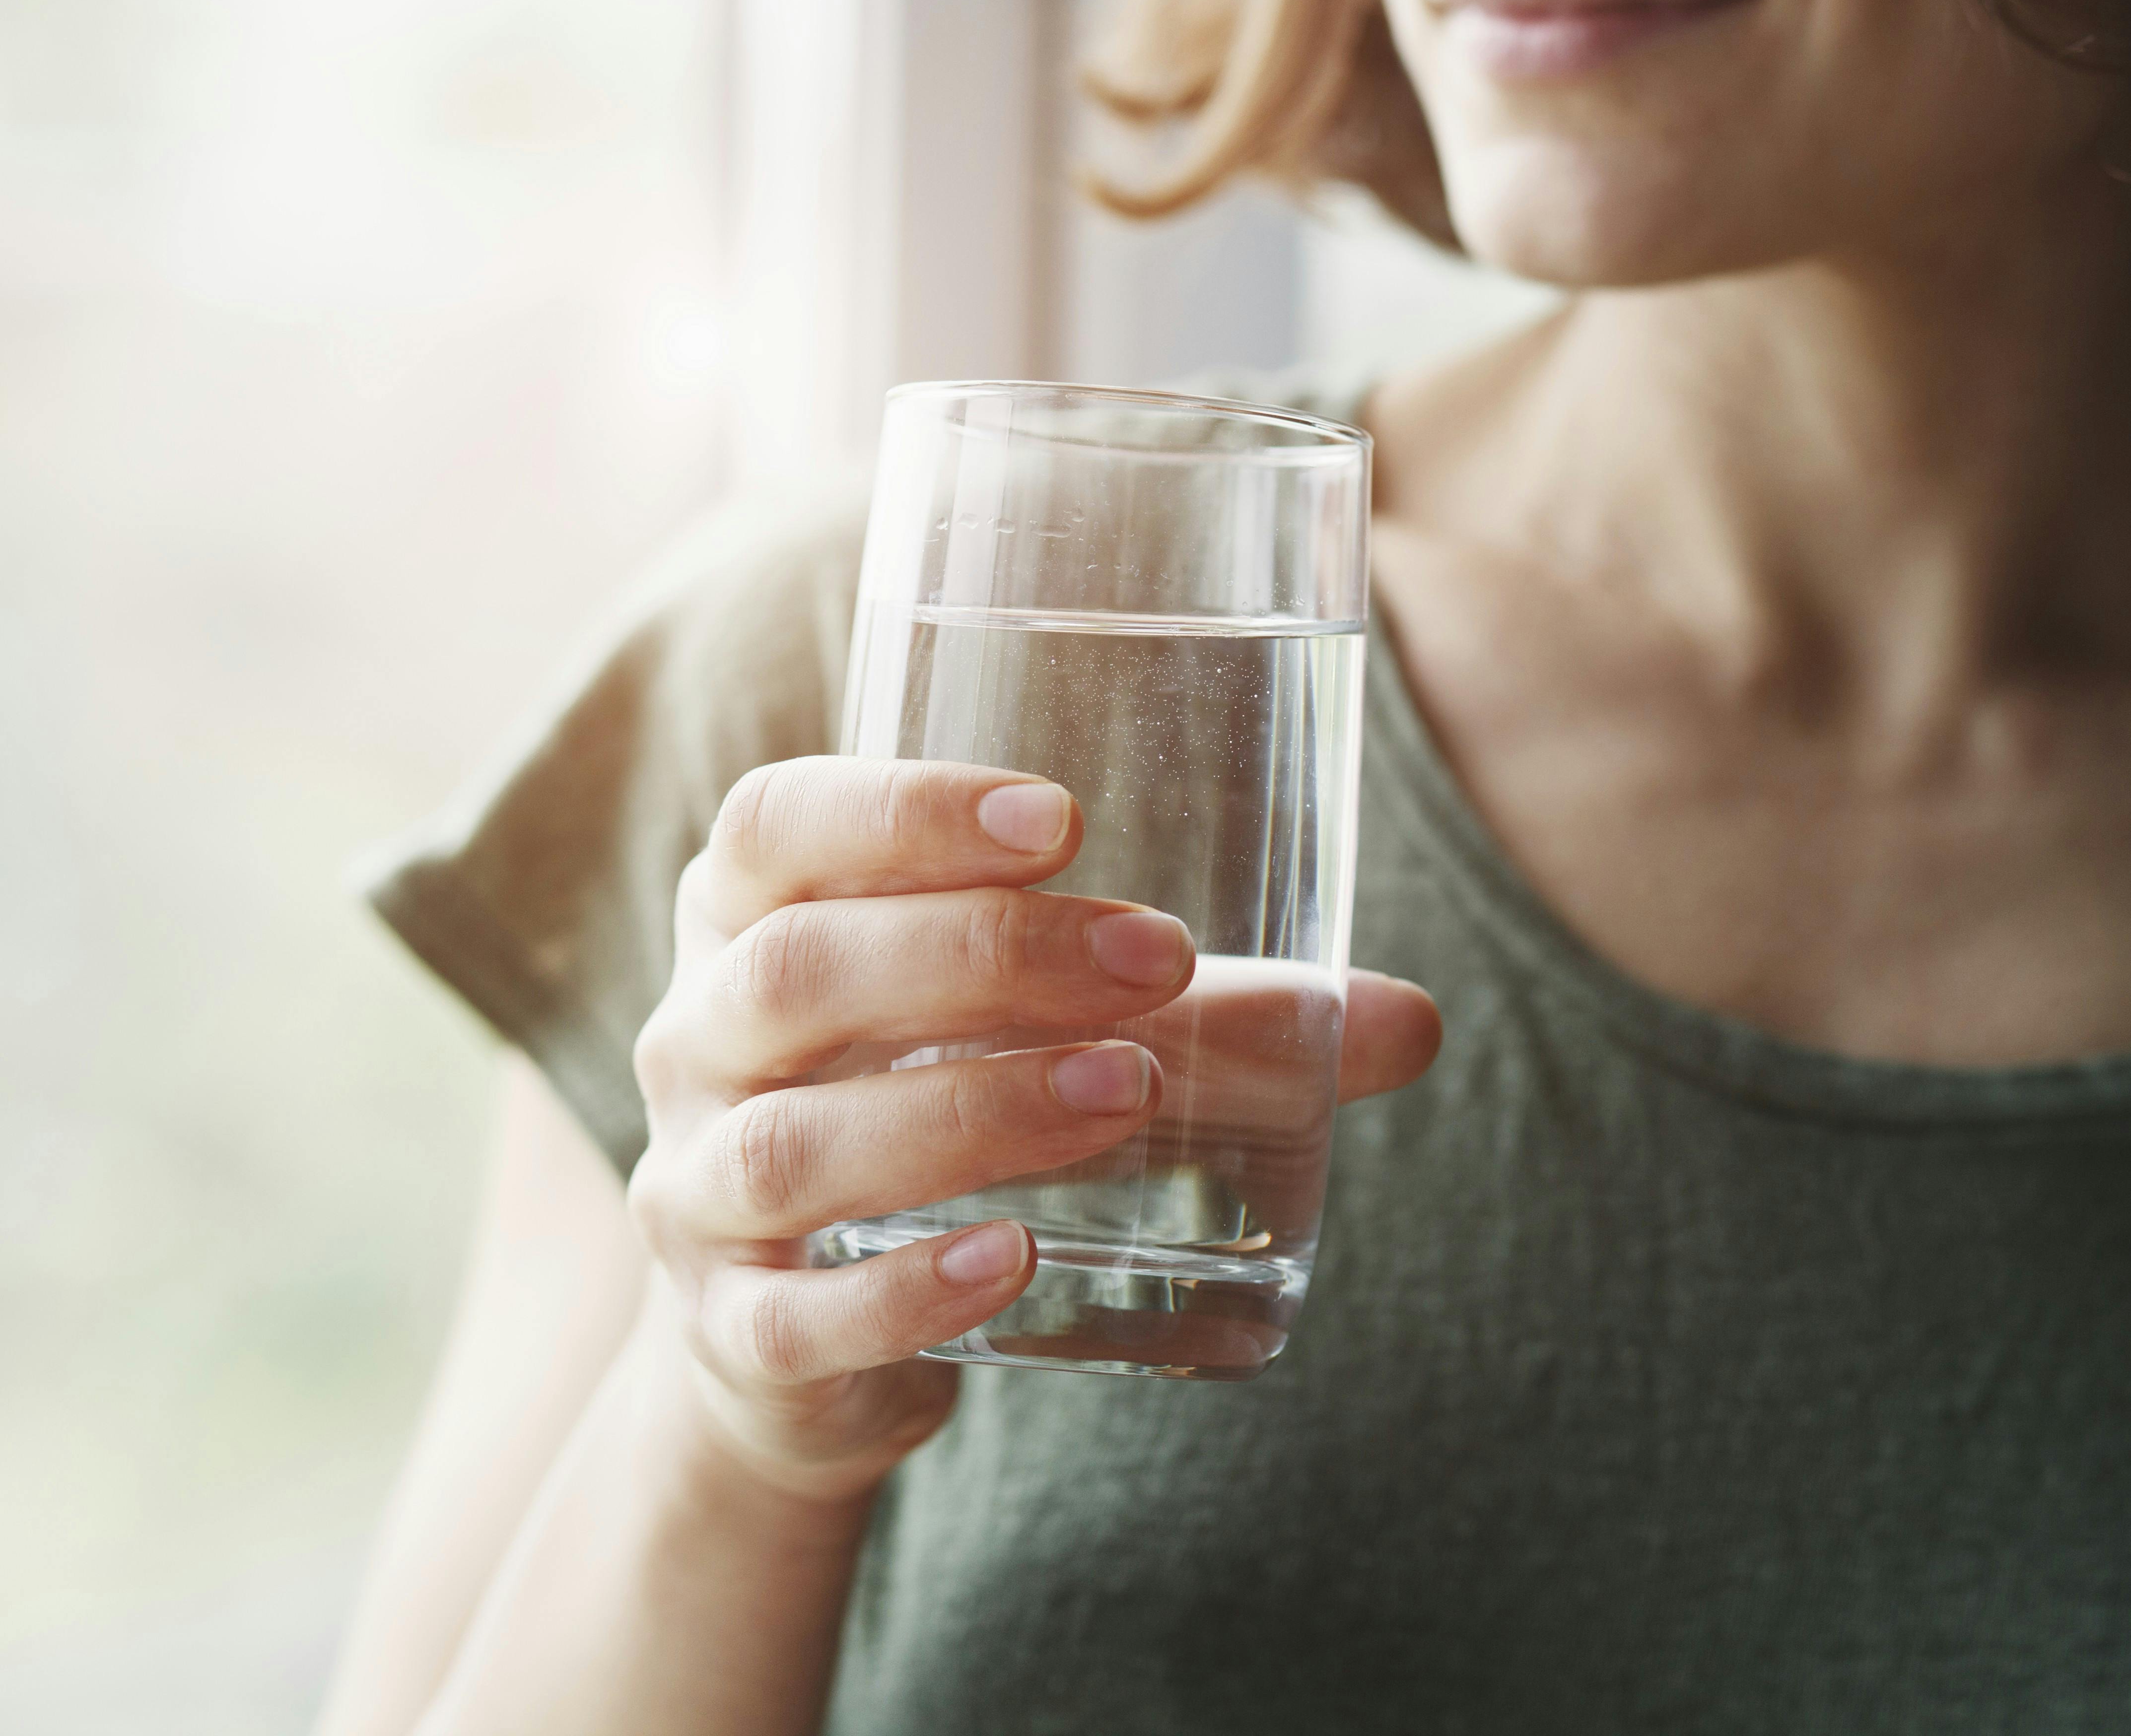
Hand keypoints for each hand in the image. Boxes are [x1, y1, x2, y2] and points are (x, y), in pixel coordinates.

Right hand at [624, 757, 1441, 1503]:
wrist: (806, 1343)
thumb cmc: (941, 1116)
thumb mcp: (1048, 1041)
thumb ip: (1216, 1023)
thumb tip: (1412, 1023)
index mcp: (750, 925)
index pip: (777, 826)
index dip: (899, 808)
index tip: (1062, 818)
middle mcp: (696, 1044)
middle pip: (794, 971)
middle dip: (980, 955)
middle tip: (1153, 960)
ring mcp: (698, 1195)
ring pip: (794, 1142)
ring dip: (966, 1111)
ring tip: (1122, 1094)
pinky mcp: (735, 1334)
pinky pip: (794, 1315)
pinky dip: (904, 1291)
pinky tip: (1015, 1260)